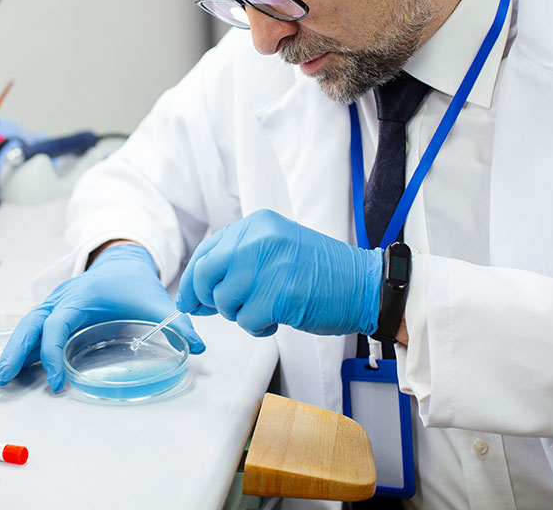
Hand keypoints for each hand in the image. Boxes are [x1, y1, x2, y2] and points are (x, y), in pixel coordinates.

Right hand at [0, 244, 205, 390]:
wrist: (123, 261)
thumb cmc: (135, 284)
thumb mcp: (156, 302)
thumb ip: (178, 324)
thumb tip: (200, 347)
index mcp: (81, 297)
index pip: (58, 325)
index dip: (52, 352)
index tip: (56, 380)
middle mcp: (62, 299)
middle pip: (31, 324)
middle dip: (17, 351)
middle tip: (3, 378)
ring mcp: (54, 303)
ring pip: (27, 326)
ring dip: (13, 350)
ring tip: (0, 377)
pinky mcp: (54, 311)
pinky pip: (32, 328)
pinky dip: (21, 345)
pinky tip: (13, 367)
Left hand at [176, 209, 382, 336]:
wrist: (364, 285)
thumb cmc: (322, 273)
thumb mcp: (277, 248)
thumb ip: (240, 260)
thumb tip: (197, 289)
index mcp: (257, 225)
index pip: (207, 251)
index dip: (191, 280)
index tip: (188, 298)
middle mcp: (259, 239)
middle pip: (205, 274)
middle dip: (207, 299)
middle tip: (220, 310)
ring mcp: (268, 265)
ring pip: (224, 301)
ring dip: (240, 315)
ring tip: (266, 309)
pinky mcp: (278, 295)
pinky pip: (246, 321)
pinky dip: (258, 328)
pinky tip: (277, 319)